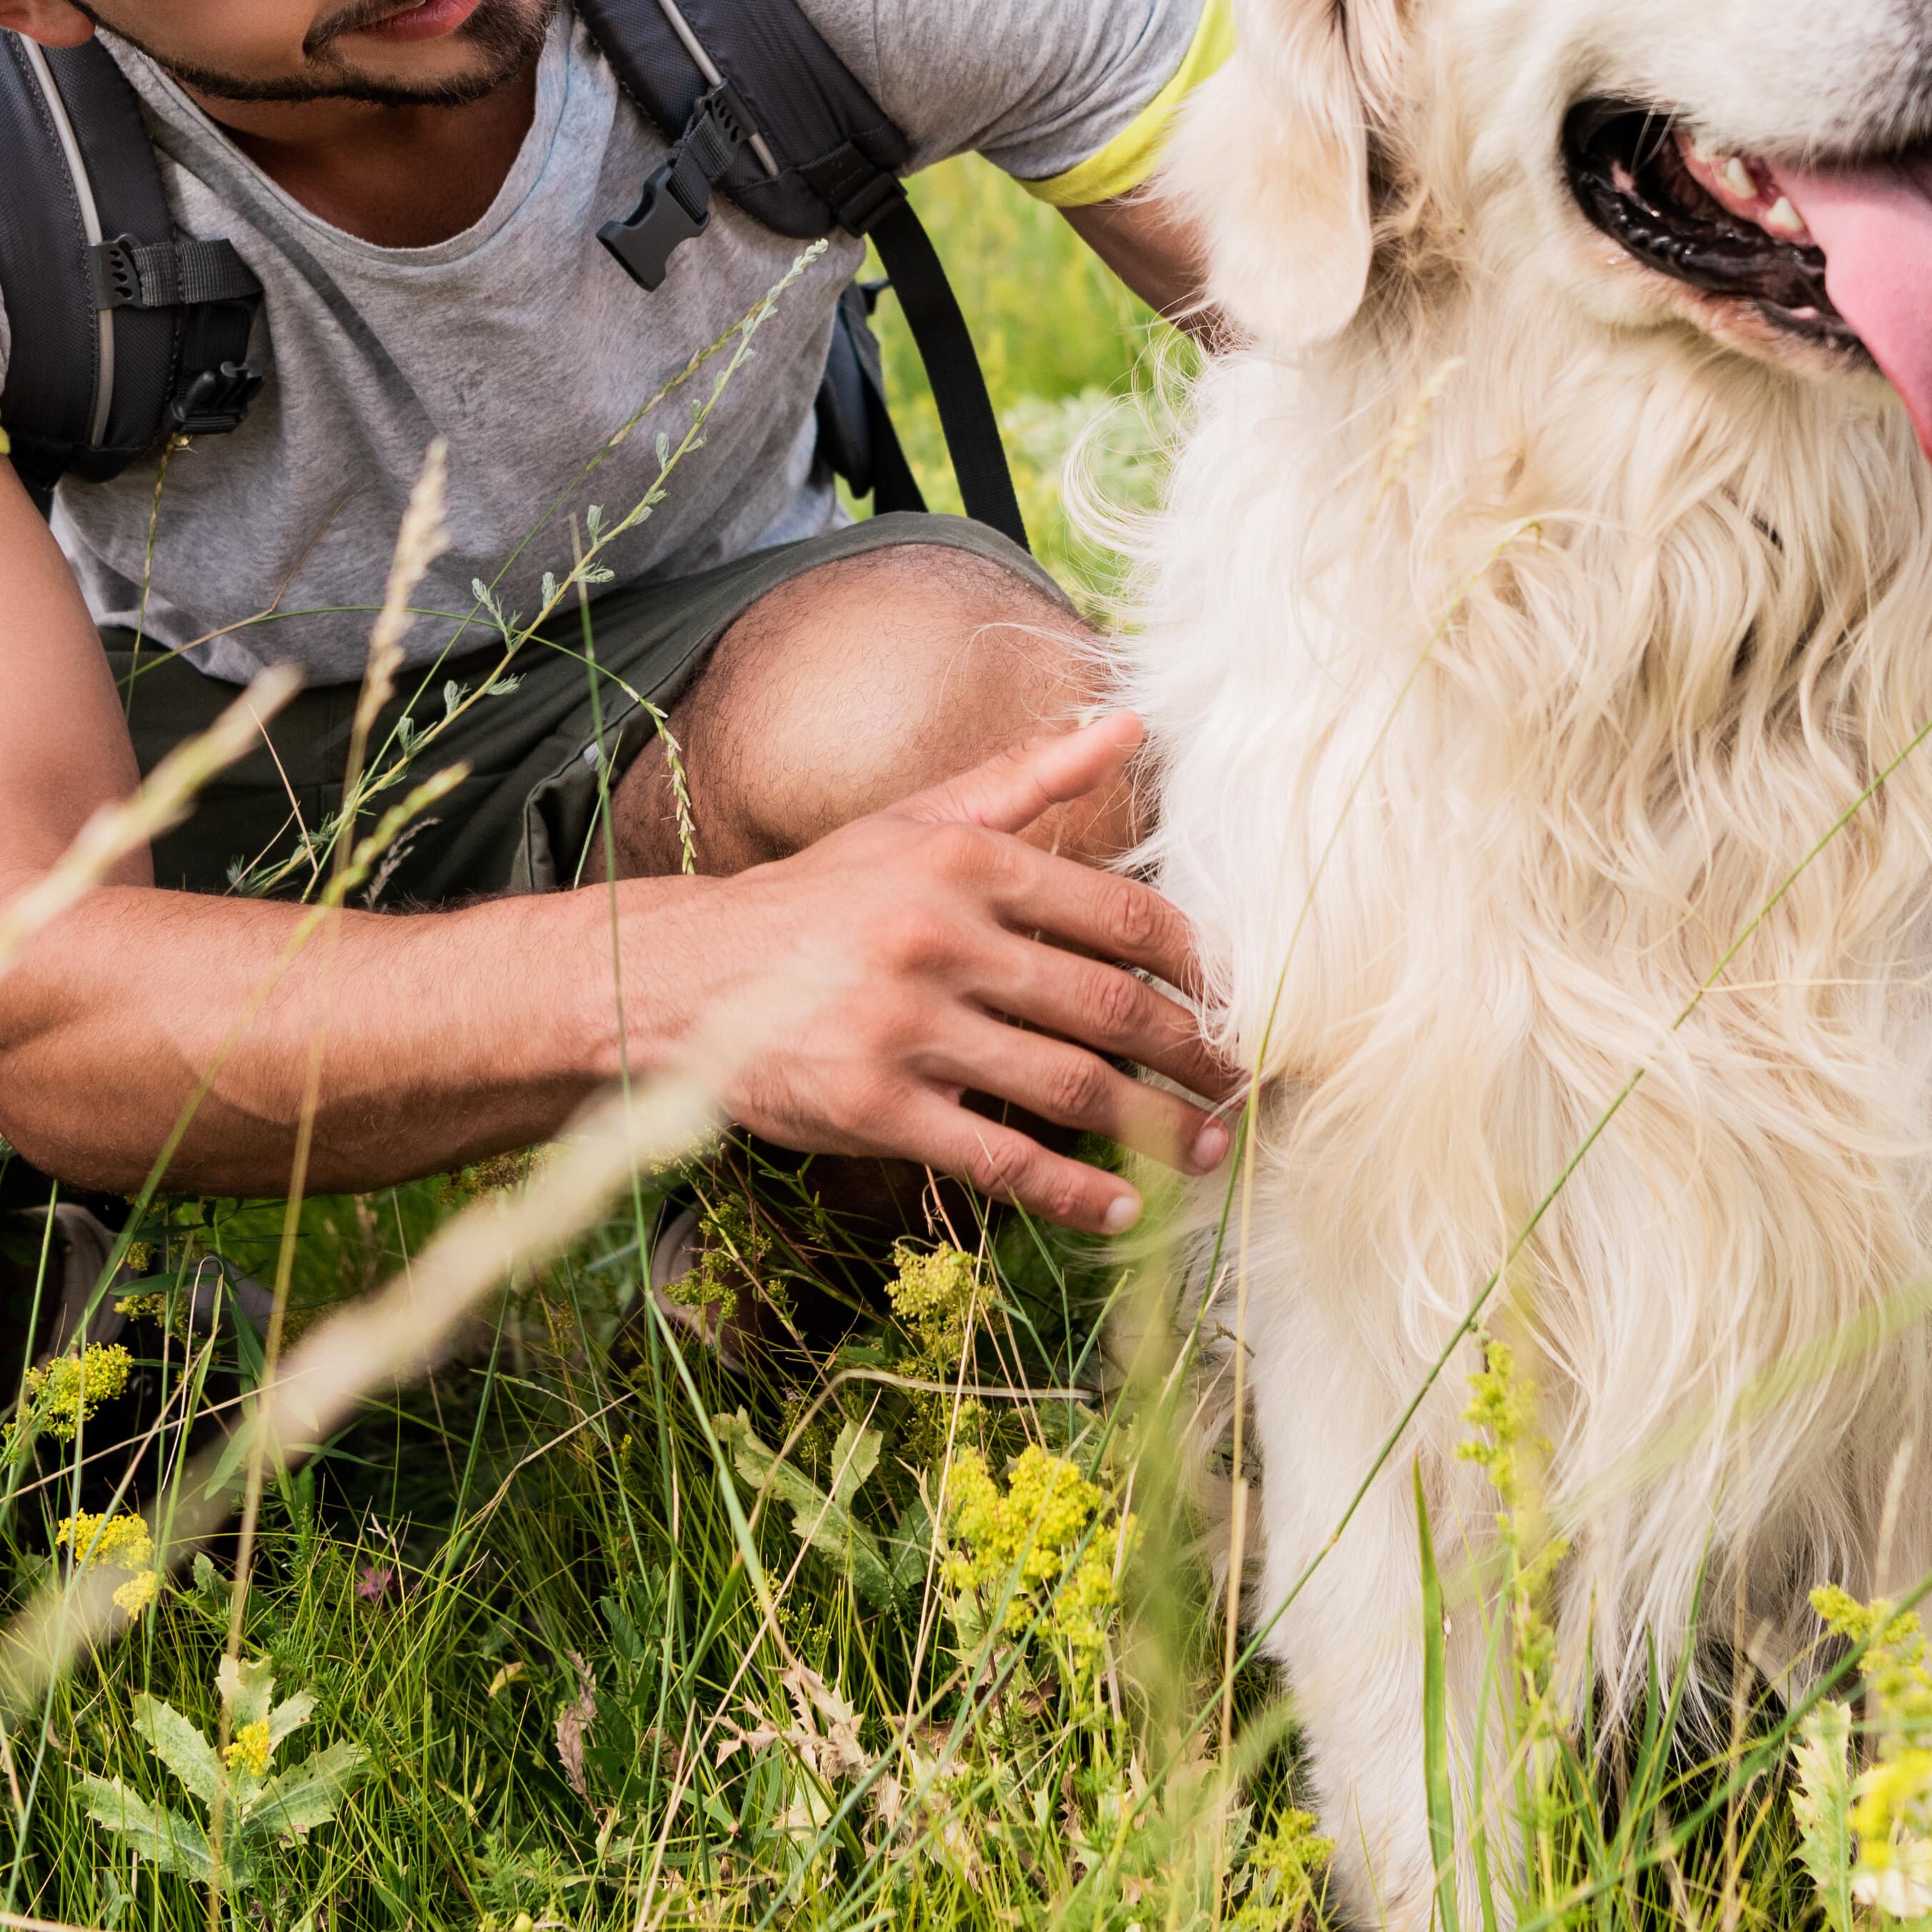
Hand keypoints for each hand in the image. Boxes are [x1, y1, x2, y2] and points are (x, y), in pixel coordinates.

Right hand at [659, 712, 1241, 1234]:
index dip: (1200, 968)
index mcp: (966, 860)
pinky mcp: (876, 1105)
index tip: (1241, 1002)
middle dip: (1194, 1055)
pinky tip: (1123, 1210)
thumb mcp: (915, 819)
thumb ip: (1029, 776)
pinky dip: (1071, 1190)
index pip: (1122, 917)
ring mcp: (909, 1026)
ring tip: (1208, 1151)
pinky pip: (998, 1158)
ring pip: (1071, 1086)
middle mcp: (943, 937)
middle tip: (1245, 1087)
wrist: (686, 975)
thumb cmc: (819, 899)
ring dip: (1157, 1127)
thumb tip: (1132, 721)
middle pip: (1111, 1006)